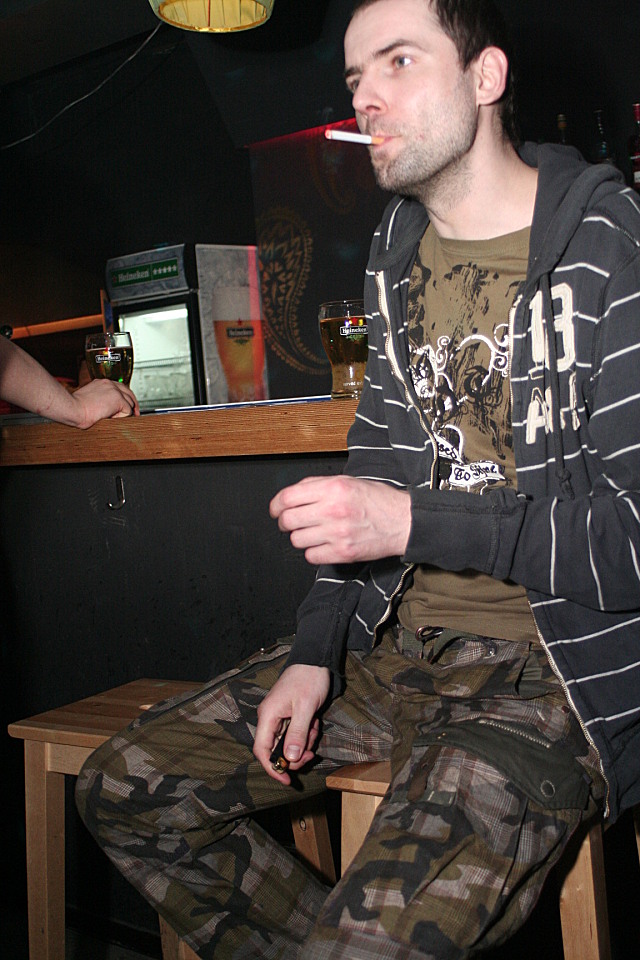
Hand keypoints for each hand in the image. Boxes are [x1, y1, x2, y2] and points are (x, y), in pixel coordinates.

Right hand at [69, 379, 139, 427]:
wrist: (73, 409)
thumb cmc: (75, 408)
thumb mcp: (89, 399)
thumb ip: (100, 399)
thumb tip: (107, 408)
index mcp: (102, 383)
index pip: (120, 388)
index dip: (125, 398)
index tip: (128, 406)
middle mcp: (109, 384)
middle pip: (129, 392)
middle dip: (133, 404)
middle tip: (134, 414)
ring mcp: (114, 390)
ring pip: (130, 402)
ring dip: (124, 412)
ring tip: (114, 418)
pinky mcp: (118, 399)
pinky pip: (127, 411)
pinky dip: (121, 417)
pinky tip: (110, 418)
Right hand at [253, 664, 330, 783]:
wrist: (315, 661)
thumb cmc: (309, 680)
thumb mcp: (306, 708)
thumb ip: (297, 734)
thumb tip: (290, 759)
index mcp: (268, 716)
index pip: (262, 750)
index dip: (272, 768)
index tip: (287, 780)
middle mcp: (269, 718)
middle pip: (276, 750)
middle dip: (294, 755)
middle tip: (311, 752)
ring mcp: (278, 717)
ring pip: (288, 743)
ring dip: (303, 742)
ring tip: (314, 728)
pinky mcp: (288, 716)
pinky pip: (295, 734)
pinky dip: (306, 733)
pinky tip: (314, 722)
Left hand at [269, 474, 410, 564]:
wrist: (403, 522)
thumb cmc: (377, 500)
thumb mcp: (347, 481)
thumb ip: (318, 485)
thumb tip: (291, 495)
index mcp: (333, 489)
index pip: (288, 498)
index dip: (276, 505)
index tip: (275, 510)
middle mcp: (333, 510)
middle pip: (289, 520)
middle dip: (285, 522)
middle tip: (291, 522)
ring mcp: (337, 534)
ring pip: (297, 540)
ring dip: (301, 537)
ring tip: (313, 532)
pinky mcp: (343, 553)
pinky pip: (311, 556)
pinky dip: (313, 552)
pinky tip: (323, 544)